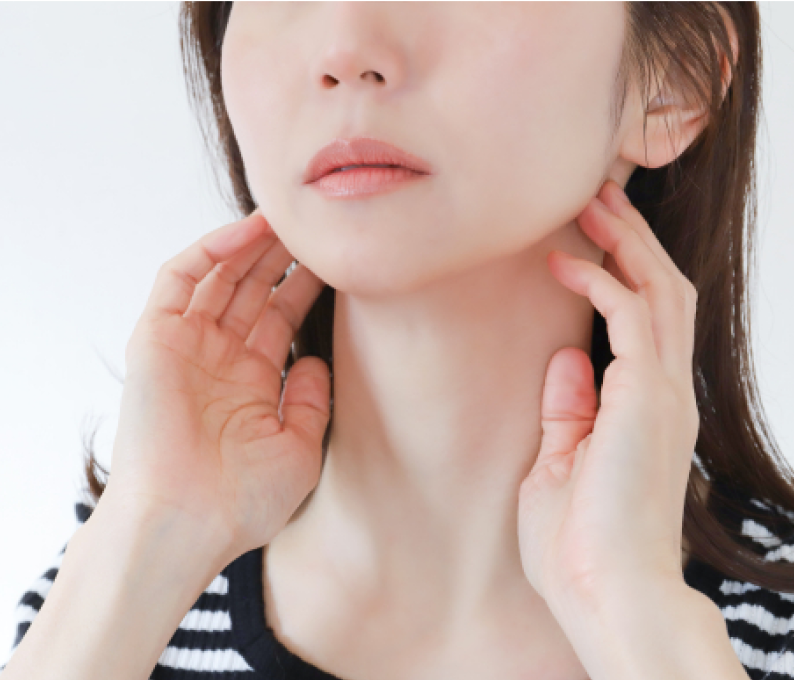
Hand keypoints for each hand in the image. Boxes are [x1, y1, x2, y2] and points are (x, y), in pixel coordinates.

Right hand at [105, 211, 330, 562]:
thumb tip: (318, 360)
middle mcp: (220, 359)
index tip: (339, 260)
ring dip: (250, 245)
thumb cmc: (242, 501)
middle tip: (314, 225)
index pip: (281, 317)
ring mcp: (186, 346)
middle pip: (253, 290)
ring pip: (219, 277)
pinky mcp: (155, 339)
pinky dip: (208, 253)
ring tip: (286, 217)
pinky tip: (245, 234)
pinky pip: (178, 281)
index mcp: (252, 382)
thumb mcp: (299, 448)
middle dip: (282, 256)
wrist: (187, 524)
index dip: (307, 286)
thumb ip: (312, 400)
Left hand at [518, 179, 699, 611]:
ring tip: (592, 205)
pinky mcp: (647, 399)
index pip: (649, 320)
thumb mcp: (563, 461)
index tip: (584, 239)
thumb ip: (572, 409)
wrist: (606, 593)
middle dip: (633, 240)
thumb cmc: (579, 542)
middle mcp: (666, 392)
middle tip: (597, 197)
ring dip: (627, 244)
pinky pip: (633, 318)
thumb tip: (567, 359)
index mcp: (647, 408)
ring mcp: (663, 393)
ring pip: (660, 291)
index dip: (623, 271)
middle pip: (663, 291)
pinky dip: (602, 283)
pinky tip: (567, 263)